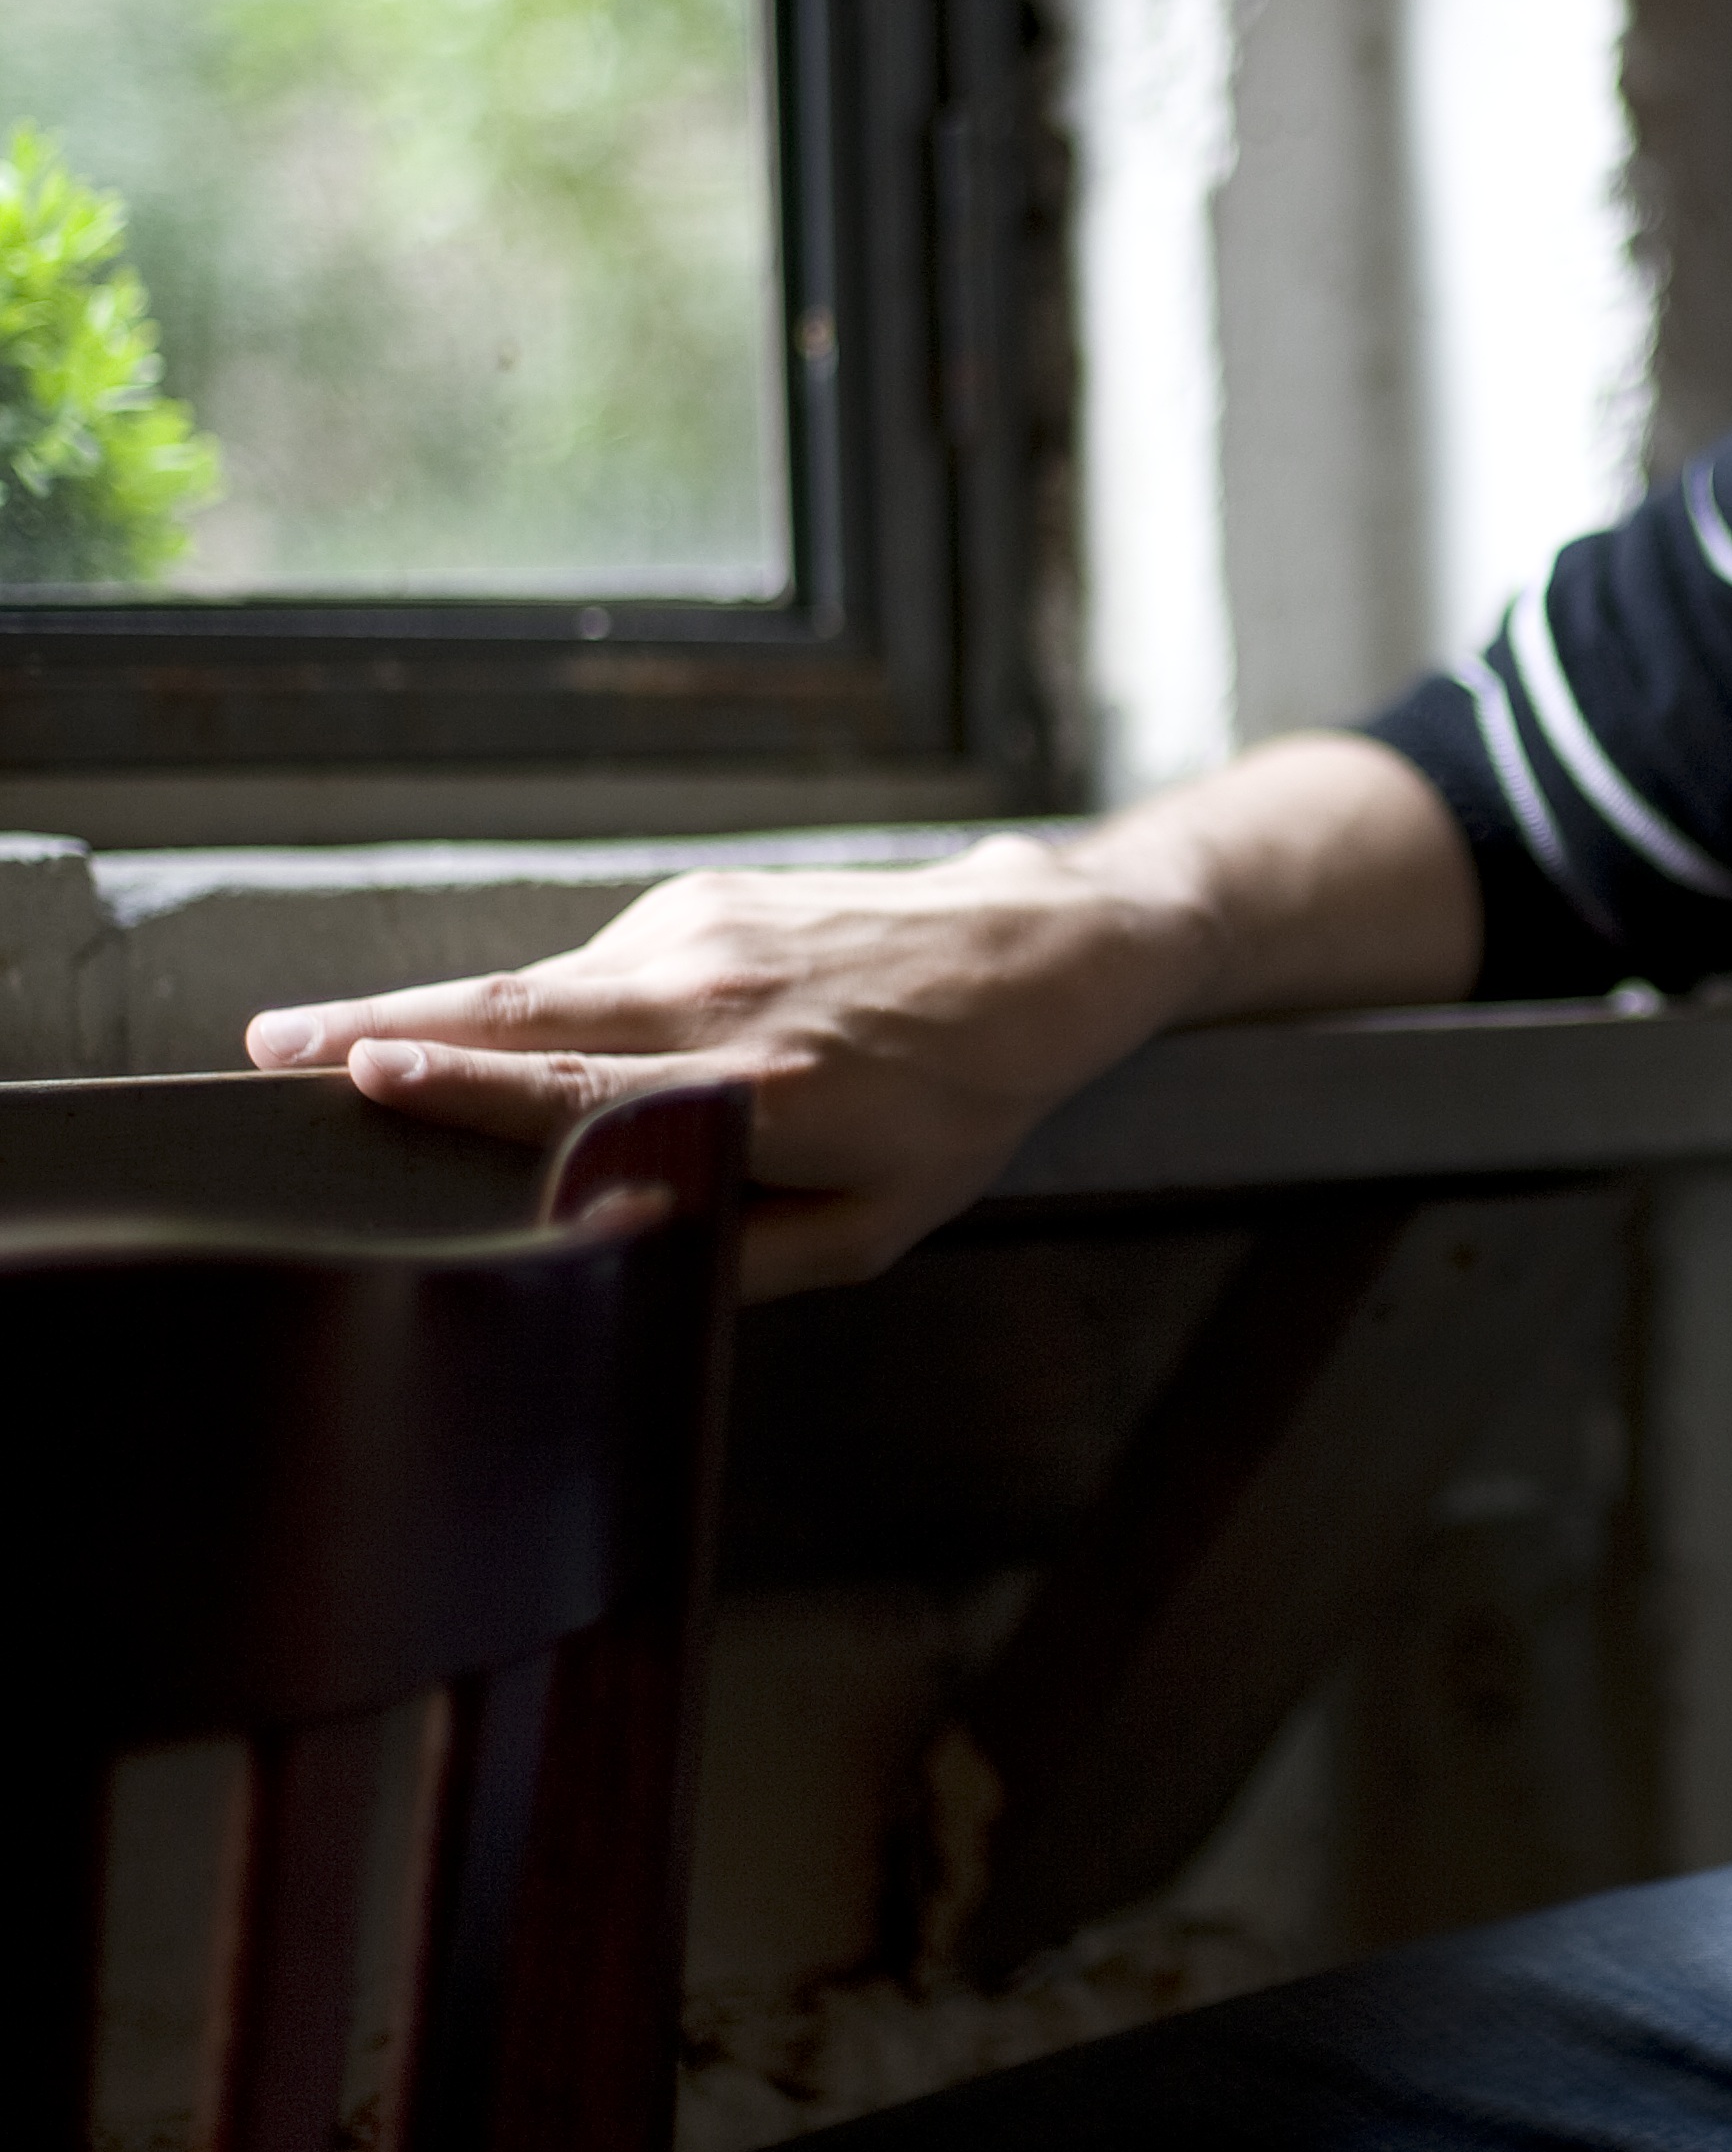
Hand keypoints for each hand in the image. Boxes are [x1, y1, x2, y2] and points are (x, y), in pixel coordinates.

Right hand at [243, 837, 1212, 1294]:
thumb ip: (744, 1248)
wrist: (1043, 954)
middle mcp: (718, 995)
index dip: (463, 1082)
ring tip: (359, 1051)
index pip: (578, 1083)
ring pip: (543, 984)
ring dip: (452, 1020)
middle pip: (515, 1011)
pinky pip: (602, 965)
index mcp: (758, 1087)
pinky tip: (583, 1044)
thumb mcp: (876, 1221)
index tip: (362, 1068)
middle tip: (268, 1044)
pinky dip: (565, 1008)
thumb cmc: (962, 1106)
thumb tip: (618, 1255)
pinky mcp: (702, 896)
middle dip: (379, 1026)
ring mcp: (705, 930)